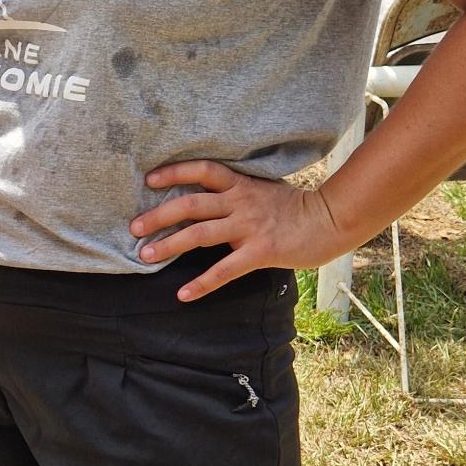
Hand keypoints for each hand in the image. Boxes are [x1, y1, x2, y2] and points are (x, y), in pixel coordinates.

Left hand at [130, 159, 350, 301]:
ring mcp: (249, 227)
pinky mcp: (259, 251)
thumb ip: (235, 194)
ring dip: (169, 245)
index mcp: (240, 185)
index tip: (149, 180)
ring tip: (145, 256)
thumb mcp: (262, 191)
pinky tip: (183, 294)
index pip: (202, 170)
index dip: (175, 173)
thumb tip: (206, 200)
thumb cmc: (295, 208)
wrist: (332, 220)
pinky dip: (202, 283)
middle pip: (191, 205)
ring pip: (199, 234)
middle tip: (133, 228)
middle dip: (158, 216)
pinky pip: (224, 270)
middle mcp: (241, 202)